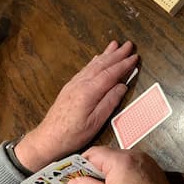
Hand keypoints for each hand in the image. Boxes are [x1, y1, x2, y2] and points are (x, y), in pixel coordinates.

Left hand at [15, 41, 137, 171]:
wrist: (48, 138)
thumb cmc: (72, 134)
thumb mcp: (96, 122)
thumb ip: (110, 102)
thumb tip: (122, 86)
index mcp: (88, 92)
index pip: (110, 74)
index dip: (124, 65)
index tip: (134, 57)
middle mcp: (80, 84)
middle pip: (102, 65)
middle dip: (117, 54)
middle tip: (128, 45)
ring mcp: (74, 84)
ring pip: (93, 65)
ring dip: (106, 54)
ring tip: (115, 45)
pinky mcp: (70, 87)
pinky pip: (85, 69)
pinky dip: (94, 61)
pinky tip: (97, 58)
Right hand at [68, 147, 183, 183]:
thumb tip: (73, 181)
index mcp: (123, 160)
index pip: (94, 153)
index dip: (81, 164)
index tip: (74, 175)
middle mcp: (138, 157)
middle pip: (109, 156)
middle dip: (97, 171)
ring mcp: (149, 164)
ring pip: (122, 163)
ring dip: (111, 174)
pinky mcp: (156, 173)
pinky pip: (134, 169)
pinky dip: (125, 177)